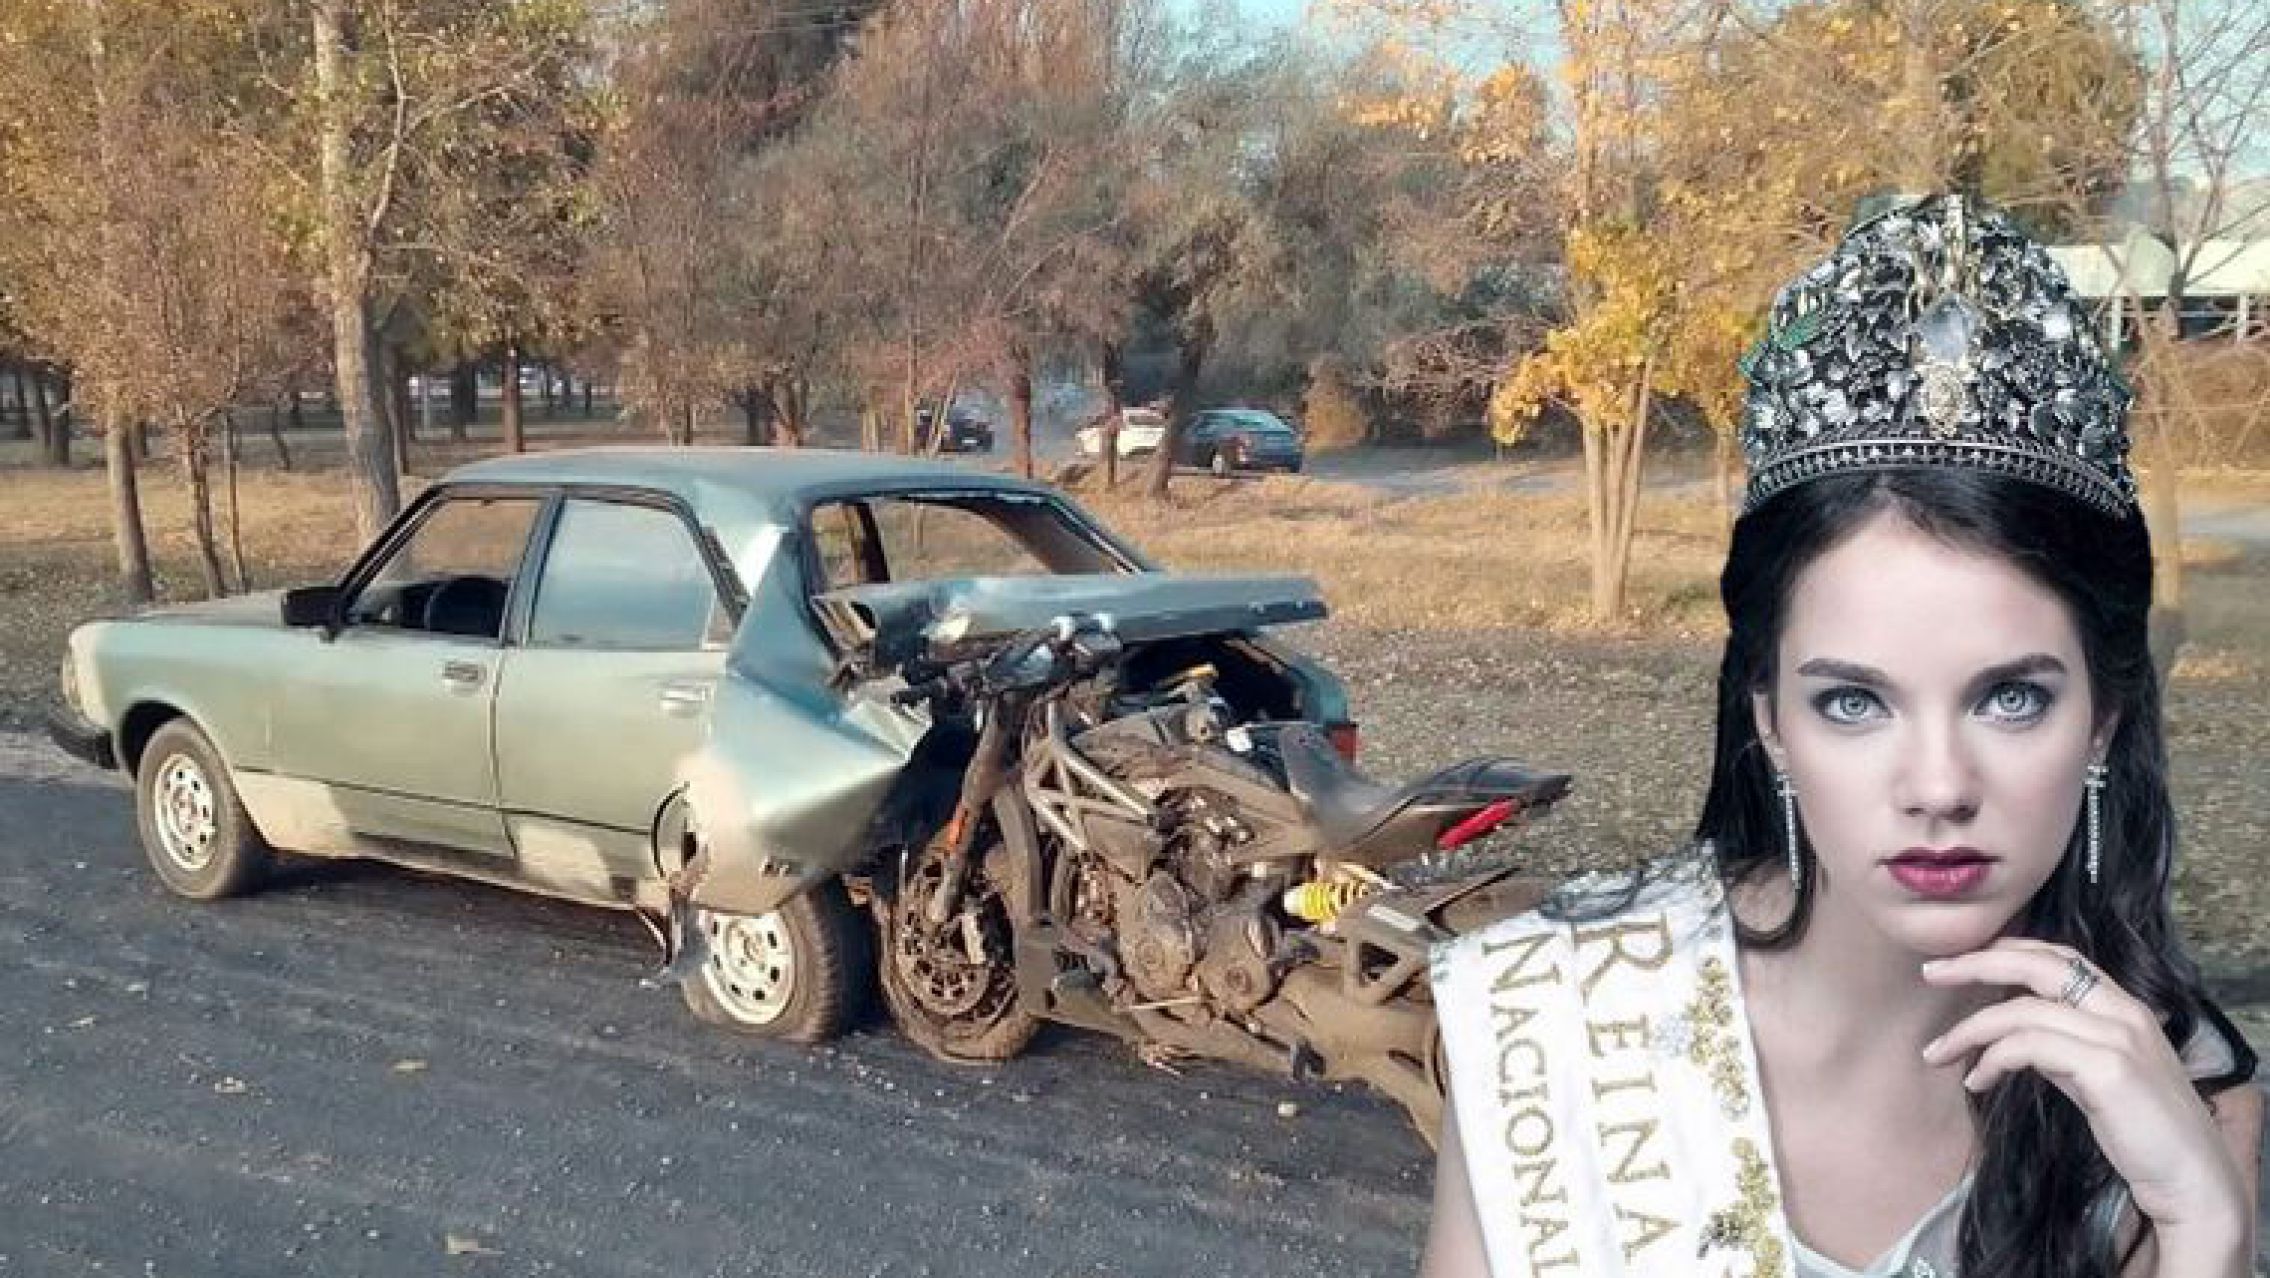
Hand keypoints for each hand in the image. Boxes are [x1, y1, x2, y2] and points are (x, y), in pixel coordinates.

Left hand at [1919, 938, 2249, 1248]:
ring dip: (1968, 1030)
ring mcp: (2117, 1037)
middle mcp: (2124, 1011)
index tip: (1962, 960)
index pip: (2060, 956)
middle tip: (1930, 973)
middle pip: (2037, 965)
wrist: (2191, 1178)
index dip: (2007, 950)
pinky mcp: (2107, 1068)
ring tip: (1937, 1054)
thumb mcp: (2098, 1075)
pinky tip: (1976, 1081)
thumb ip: (2062, 1047)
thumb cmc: (2143, 1131)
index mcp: (2125, 1006)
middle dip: (1976, 963)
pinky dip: (1992, 1059)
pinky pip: (2028, 1047)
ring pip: (2021, 1011)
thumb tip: (2012, 1038)